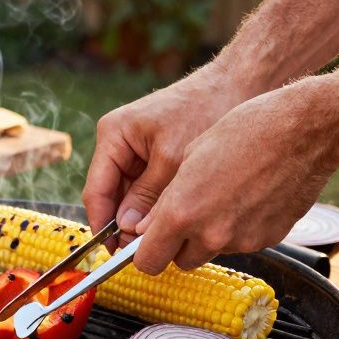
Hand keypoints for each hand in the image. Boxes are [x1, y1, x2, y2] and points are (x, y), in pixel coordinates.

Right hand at [81, 62, 251, 241]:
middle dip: (126, 225)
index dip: (103, 226)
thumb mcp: (174, 159)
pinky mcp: (157, 156)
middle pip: (113, 196)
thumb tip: (129, 232)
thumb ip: (149, 197)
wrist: (241, 84)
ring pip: (132, 196)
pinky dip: (159, 206)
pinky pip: (150, 189)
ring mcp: (137, 150)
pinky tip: (173, 222)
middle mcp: (119, 143)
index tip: (114, 254)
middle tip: (143, 254)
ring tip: (162, 240)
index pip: (97, 190)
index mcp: (113, 135)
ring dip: (145, 218)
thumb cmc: (206, 109)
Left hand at [130, 91, 335, 273]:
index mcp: (181, 212)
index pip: (148, 261)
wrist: (302, 131)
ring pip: (212, 251)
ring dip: (209, 235)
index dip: (144, 255)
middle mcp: (211, 234)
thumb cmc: (243, 131)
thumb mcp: (189, 157)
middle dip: (178, 245)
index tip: (146, 244)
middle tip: (185, 216)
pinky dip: (239, 229)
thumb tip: (149, 227)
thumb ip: (166, 200)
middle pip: (180, 260)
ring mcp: (242, 240)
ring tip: (223, 197)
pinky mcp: (269, 239)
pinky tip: (249, 198)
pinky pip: (242, 243)